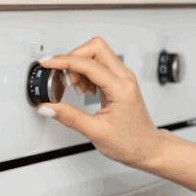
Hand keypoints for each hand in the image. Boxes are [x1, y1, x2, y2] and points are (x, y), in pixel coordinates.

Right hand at [35, 36, 167, 168]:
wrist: (147, 147)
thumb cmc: (131, 142)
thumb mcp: (96, 132)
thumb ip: (69, 117)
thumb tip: (48, 107)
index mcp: (121, 89)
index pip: (89, 64)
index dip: (64, 61)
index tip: (48, 63)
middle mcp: (125, 78)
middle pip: (96, 48)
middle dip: (74, 58)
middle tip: (67, 79)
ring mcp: (124, 78)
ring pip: (97, 55)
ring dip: (80, 67)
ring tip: (78, 89)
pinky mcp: (120, 82)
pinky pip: (100, 66)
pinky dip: (86, 74)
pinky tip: (86, 90)